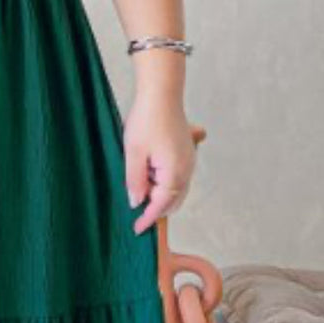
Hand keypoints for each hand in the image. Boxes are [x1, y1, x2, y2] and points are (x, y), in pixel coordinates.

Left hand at [123, 89, 195, 234]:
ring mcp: (190, 160)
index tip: (136, 229)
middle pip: (172, 200)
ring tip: (140, 179)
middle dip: (154, 206)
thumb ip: (135, 181)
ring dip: (158, 192)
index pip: (161, 205)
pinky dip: (165, 179)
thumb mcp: (133, 153)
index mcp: (175, 173)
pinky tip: (151, 167)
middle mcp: (188, 169)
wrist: (162, 93)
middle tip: (134, 201)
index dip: (148, 218)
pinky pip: (178, 174)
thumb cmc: (146, 120)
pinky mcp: (188, 151)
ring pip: (175, 188)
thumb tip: (137, 202)